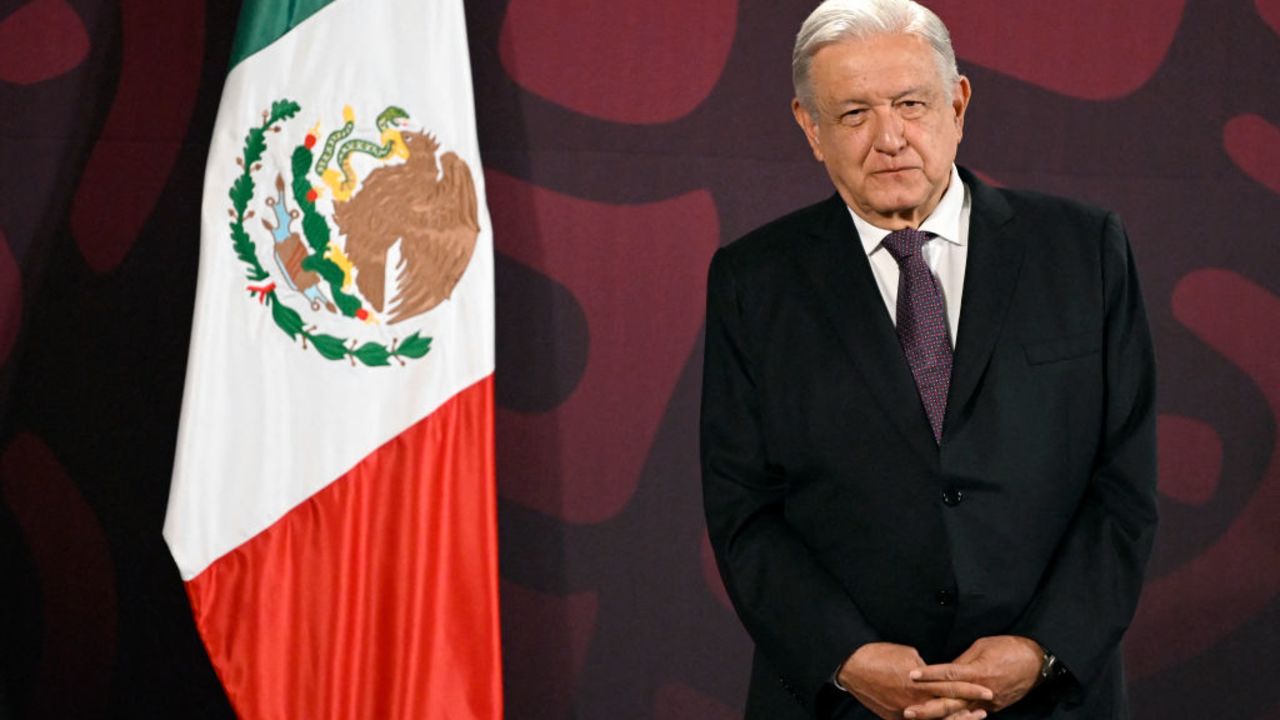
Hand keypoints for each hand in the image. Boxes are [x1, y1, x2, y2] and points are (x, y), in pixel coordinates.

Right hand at [837, 642, 993, 719]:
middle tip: (984, 711)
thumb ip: (926, 668)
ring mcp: (905, 712)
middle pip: (948, 710)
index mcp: (920, 683)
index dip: (971, 690)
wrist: (853, 666)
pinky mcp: (894, 718)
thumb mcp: (909, 654)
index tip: (988, 691)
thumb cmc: (880, 655)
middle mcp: (915, 701)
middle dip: (968, 711)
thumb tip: (935, 673)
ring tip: (970, 718)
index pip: (952, 687)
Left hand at [906, 635, 1041, 714]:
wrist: (1037, 662)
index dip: (929, 675)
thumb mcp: (982, 647)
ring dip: (939, 717)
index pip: (948, 675)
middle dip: (928, 709)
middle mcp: (981, 690)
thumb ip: (962, 661)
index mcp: (977, 672)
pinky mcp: (995, 707)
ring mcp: (989, 702)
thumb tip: (944, 671)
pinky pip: (973, 713)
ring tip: (919, 717)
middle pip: (950, 702)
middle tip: (908, 711)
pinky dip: (958, 716)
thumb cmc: (1009, 648)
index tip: (911, 676)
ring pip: (960, 712)